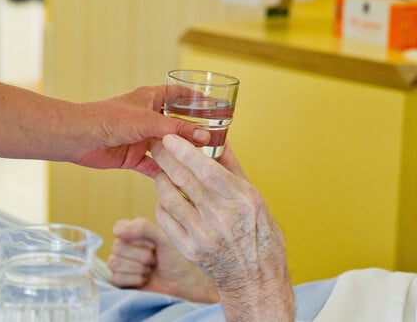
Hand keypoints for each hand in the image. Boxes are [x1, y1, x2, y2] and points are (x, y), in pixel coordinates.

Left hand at [74, 86, 208, 176]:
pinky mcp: (133, 157)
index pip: (179, 94)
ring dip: (182, 155)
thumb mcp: (148, 121)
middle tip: (218, 141)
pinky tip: (182, 181)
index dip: (197, 98)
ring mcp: (141, 138)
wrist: (79, 138)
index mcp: (151, 99)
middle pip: (177, 124)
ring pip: (168, 147)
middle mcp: (148, 118)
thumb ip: (177, 129)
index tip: (217, 105)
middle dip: (195, 132)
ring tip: (205, 164)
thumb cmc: (108, 119)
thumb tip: (205, 136)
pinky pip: (154, 166)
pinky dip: (166, 173)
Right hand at [108, 218, 218, 302]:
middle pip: (117, 247)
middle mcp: (126, 248)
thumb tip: (117, 231)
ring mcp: (122, 265)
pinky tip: (145, 280)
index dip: (136, 238)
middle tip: (155, 259)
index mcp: (134, 233)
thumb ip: (143, 227)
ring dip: (138, 268)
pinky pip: (116, 278)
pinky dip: (134, 279)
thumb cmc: (177, 260)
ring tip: (151, 270)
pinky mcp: (121, 282)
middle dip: (141, 255)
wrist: (185, 285)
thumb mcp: (164, 238)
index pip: (119, 229)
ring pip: (115, 263)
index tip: (153, 244)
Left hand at [150, 135, 293, 320]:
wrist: (254, 279)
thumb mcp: (256, 199)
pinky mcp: (188, 249)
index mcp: (243, 201)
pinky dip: (162, 202)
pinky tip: (166, 195)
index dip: (184, 151)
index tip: (170, 137)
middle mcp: (222, 217)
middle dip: (165, 157)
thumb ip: (234, 168)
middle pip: (183, 180)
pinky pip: (165, 218)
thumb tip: (220, 139)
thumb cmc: (260, 236)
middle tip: (156, 144)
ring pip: (169, 197)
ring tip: (162, 170)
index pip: (206, 169)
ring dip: (161, 179)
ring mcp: (203, 235)